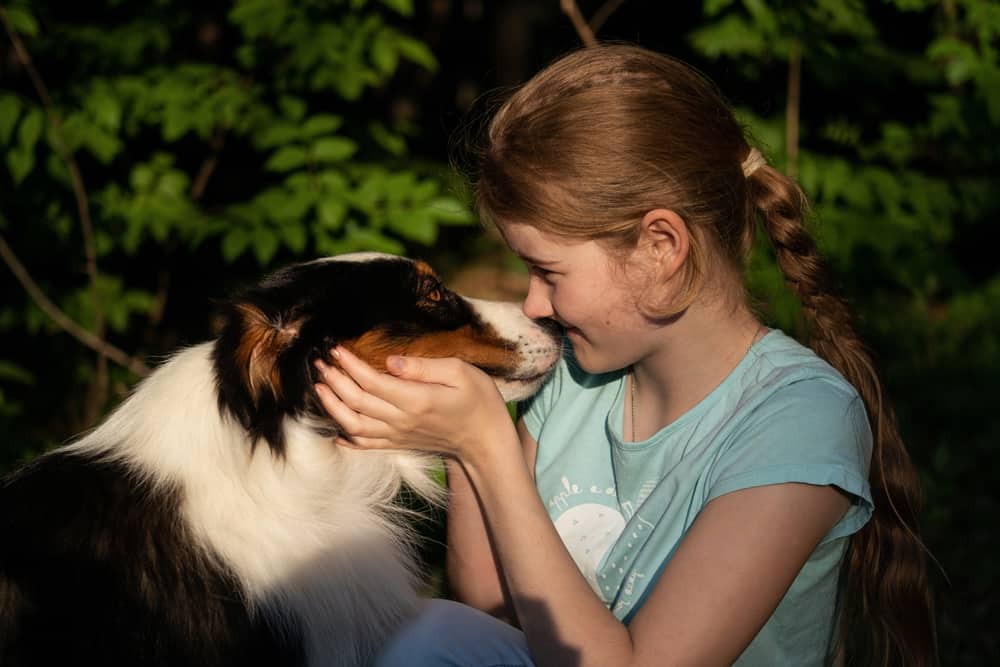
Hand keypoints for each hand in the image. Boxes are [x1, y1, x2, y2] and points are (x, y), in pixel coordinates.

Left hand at [313, 346, 519, 466]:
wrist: (485, 440)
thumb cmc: (478, 400)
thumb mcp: (461, 372)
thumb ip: (424, 367)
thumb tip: (391, 361)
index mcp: (417, 399)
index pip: (373, 382)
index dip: (351, 365)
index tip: (337, 349)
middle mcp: (402, 420)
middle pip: (357, 402)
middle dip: (334, 380)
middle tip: (320, 361)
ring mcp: (398, 435)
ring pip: (354, 425)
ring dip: (332, 406)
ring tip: (320, 386)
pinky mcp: (398, 444)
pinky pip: (364, 444)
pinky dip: (344, 435)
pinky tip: (332, 425)